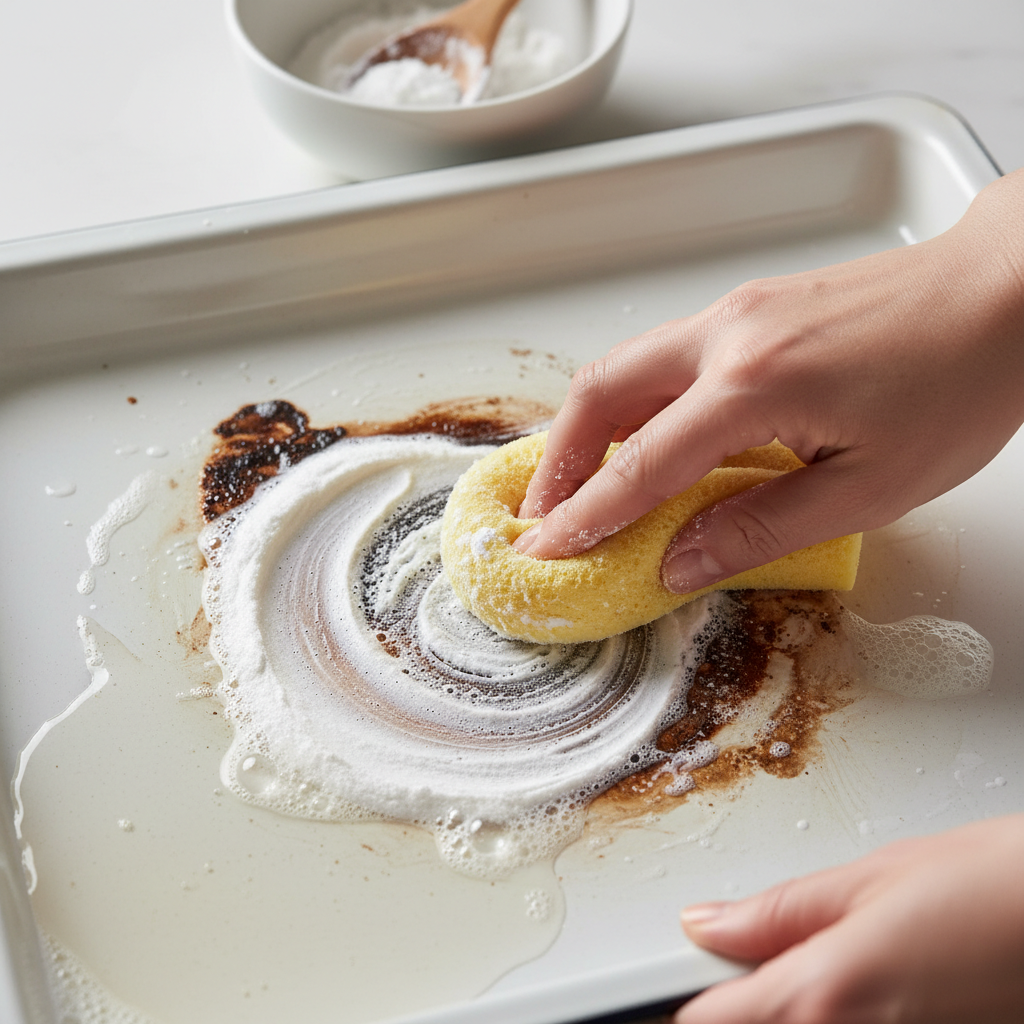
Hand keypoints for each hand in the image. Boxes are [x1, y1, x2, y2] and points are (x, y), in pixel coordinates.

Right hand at [514, 170, 1023, 593]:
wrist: (1007, 293)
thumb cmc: (960, 384)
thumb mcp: (868, 488)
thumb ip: (760, 528)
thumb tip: (679, 562)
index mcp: (754, 384)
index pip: (641, 465)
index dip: (587, 517)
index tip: (547, 549)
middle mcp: (727, 335)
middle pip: (600, 392)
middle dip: (560, 459)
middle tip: (548, 514)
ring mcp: (735, 312)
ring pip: (626, 368)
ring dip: (591, 429)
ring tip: (586, 486)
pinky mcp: (751, 309)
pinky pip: (665, 358)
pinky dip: (635, 405)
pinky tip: (648, 442)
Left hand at [674, 815, 1023, 1023]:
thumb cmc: (997, 885)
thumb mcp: (872, 878)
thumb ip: (780, 912)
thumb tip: (709, 923)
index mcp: (823, 992)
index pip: (710, 1021)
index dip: (686, 1000)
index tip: (672, 979)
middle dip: (744, 1005)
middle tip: (764, 962)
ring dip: (794, 1011)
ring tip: (828, 963)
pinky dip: (843, 1015)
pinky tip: (869, 988)